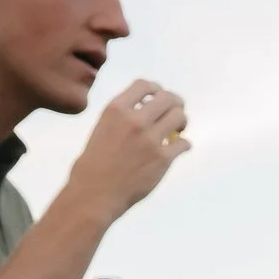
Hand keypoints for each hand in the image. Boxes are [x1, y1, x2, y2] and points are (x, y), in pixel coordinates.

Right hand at [71, 78, 190, 225]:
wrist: (94, 193)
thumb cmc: (94, 164)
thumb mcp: (102, 128)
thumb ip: (123, 115)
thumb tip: (146, 109)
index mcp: (116, 109)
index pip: (144, 85)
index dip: (156, 89)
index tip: (160, 97)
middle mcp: (135, 120)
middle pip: (168, 98)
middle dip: (175, 104)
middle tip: (175, 113)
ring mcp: (150, 139)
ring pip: (179, 117)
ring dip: (182, 121)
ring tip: (177, 130)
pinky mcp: (162, 158)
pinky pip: (184, 144)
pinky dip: (184, 145)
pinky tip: (179, 148)